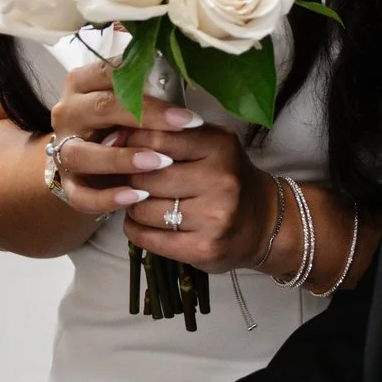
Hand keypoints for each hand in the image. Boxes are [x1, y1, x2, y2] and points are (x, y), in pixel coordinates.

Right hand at [43, 60, 199, 219]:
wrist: (94, 156)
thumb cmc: (123, 120)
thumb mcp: (133, 100)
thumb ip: (150, 91)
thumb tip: (186, 76)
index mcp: (83, 84)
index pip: (109, 74)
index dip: (146, 83)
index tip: (177, 91)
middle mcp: (68, 113)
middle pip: (100, 109)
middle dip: (144, 116)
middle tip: (181, 125)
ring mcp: (63, 149)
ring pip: (83, 153)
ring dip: (122, 158)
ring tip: (159, 163)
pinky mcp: (67, 183)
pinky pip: (80, 195)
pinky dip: (108, 198)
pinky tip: (137, 197)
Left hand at [113, 115, 278, 274]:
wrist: (265, 222)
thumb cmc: (228, 178)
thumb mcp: (211, 145)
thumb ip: (173, 134)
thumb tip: (117, 133)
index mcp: (220, 146)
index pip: (158, 138)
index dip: (131, 142)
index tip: (120, 146)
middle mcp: (221, 181)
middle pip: (145, 176)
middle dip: (131, 177)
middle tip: (133, 178)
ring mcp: (214, 218)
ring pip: (142, 209)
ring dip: (132, 205)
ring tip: (142, 201)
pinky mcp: (203, 249)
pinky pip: (147, 237)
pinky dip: (136, 229)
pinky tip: (145, 223)